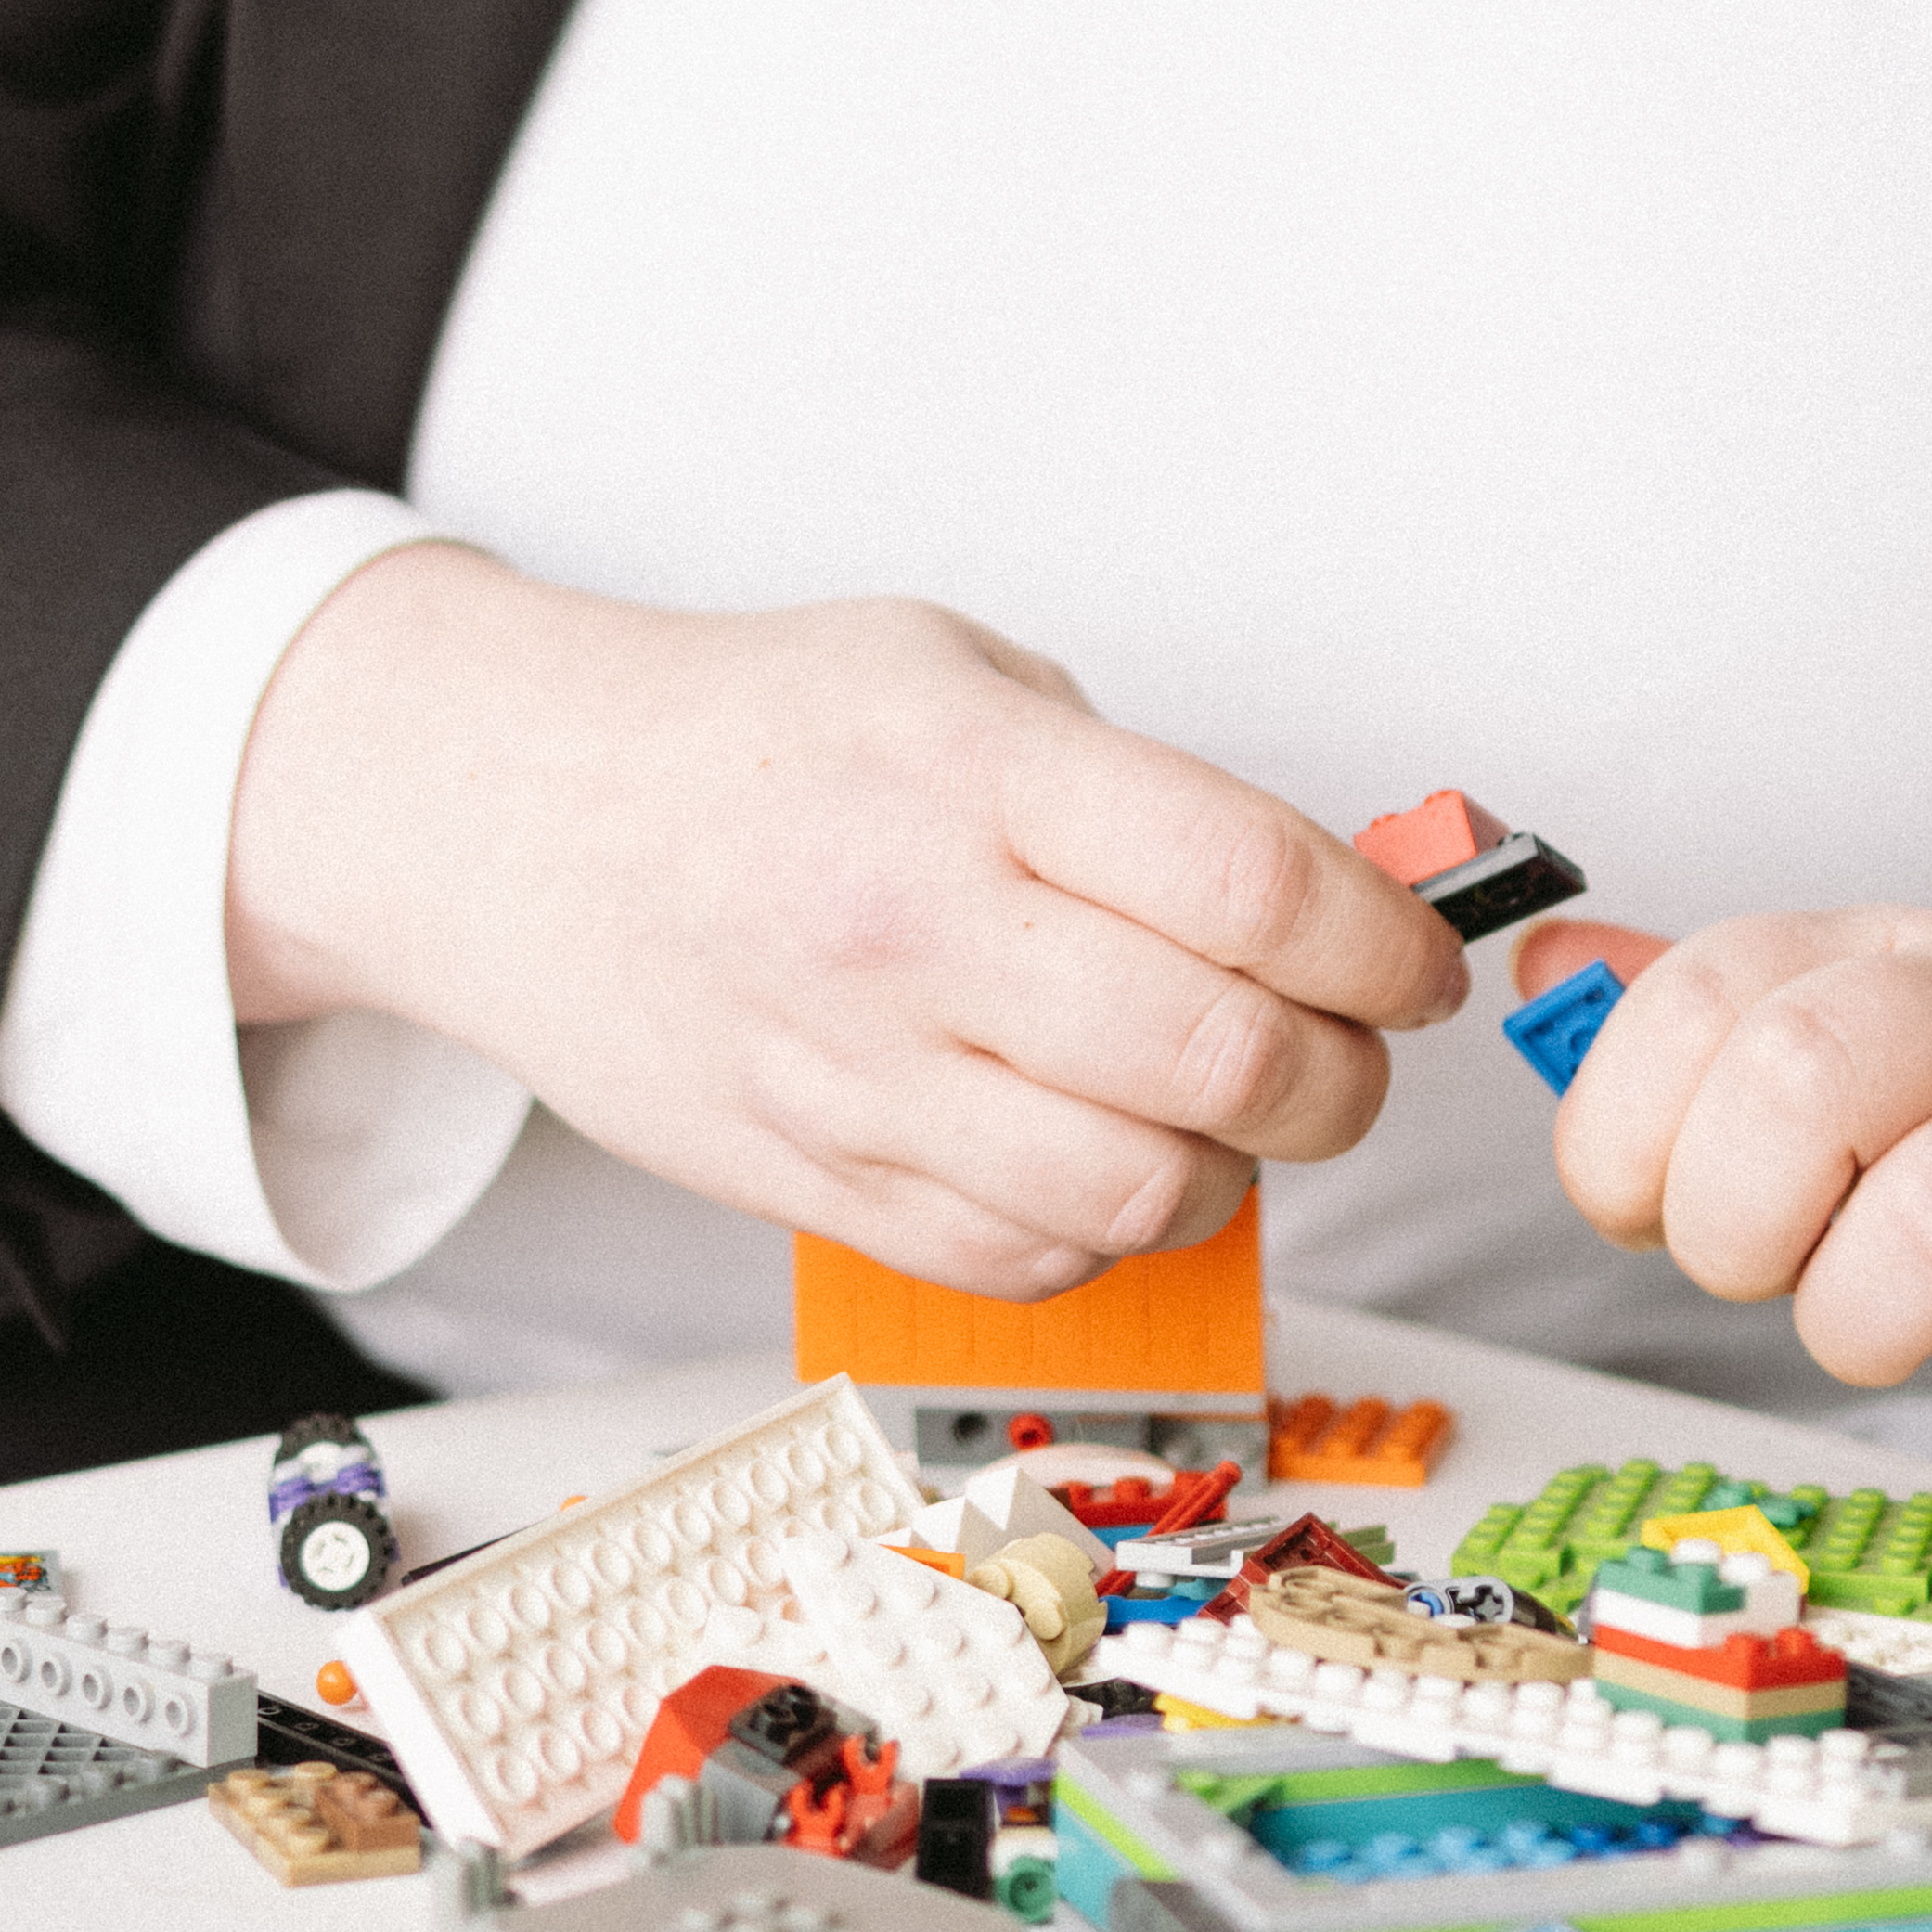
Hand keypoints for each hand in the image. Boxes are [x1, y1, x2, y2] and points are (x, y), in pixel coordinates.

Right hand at [225, 541, 1461, 1289]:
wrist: (513, 818)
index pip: (1250, 884)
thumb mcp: (954, 671)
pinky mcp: (813, 1184)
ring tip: (1224, 1105)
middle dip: (1342, 1075)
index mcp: (971, 772)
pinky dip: (1106, 1229)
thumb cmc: (750, 736)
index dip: (1384, 942)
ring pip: (1138, 1195)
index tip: (1419, 961)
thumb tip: (1328, 899)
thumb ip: (1132, 786)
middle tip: (1351, 1047)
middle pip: (1220, 1060)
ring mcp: (856, 1075)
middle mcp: (914, 930)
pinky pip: (1024, 1260)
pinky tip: (1102, 1150)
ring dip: (1233, 1166)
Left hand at [1549, 902, 1931, 1447]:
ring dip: (1867, 1318)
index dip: (1627, 1118)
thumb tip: (1545, 969)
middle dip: (1735, 1217)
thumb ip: (1723, 1007)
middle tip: (1766, 1267)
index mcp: (1904, 951)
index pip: (1708, 987)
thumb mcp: (1899, 1016)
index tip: (1637, 1198)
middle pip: (1806, 1076)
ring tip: (1894, 1320)